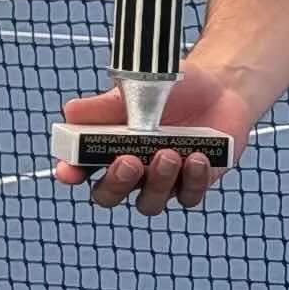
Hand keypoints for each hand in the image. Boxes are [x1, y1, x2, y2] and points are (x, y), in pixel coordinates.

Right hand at [58, 77, 230, 215]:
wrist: (218, 87)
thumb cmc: (170, 89)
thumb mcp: (138, 89)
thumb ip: (106, 105)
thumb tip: (70, 112)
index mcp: (109, 147)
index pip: (81, 168)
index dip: (72, 172)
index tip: (70, 170)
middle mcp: (132, 171)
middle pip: (110, 195)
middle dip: (116, 183)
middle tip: (129, 161)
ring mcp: (162, 181)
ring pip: (150, 202)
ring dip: (157, 182)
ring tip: (168, 153)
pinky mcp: (194, 184)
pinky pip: (188, 195)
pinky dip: (192, 179)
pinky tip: (197, 157)